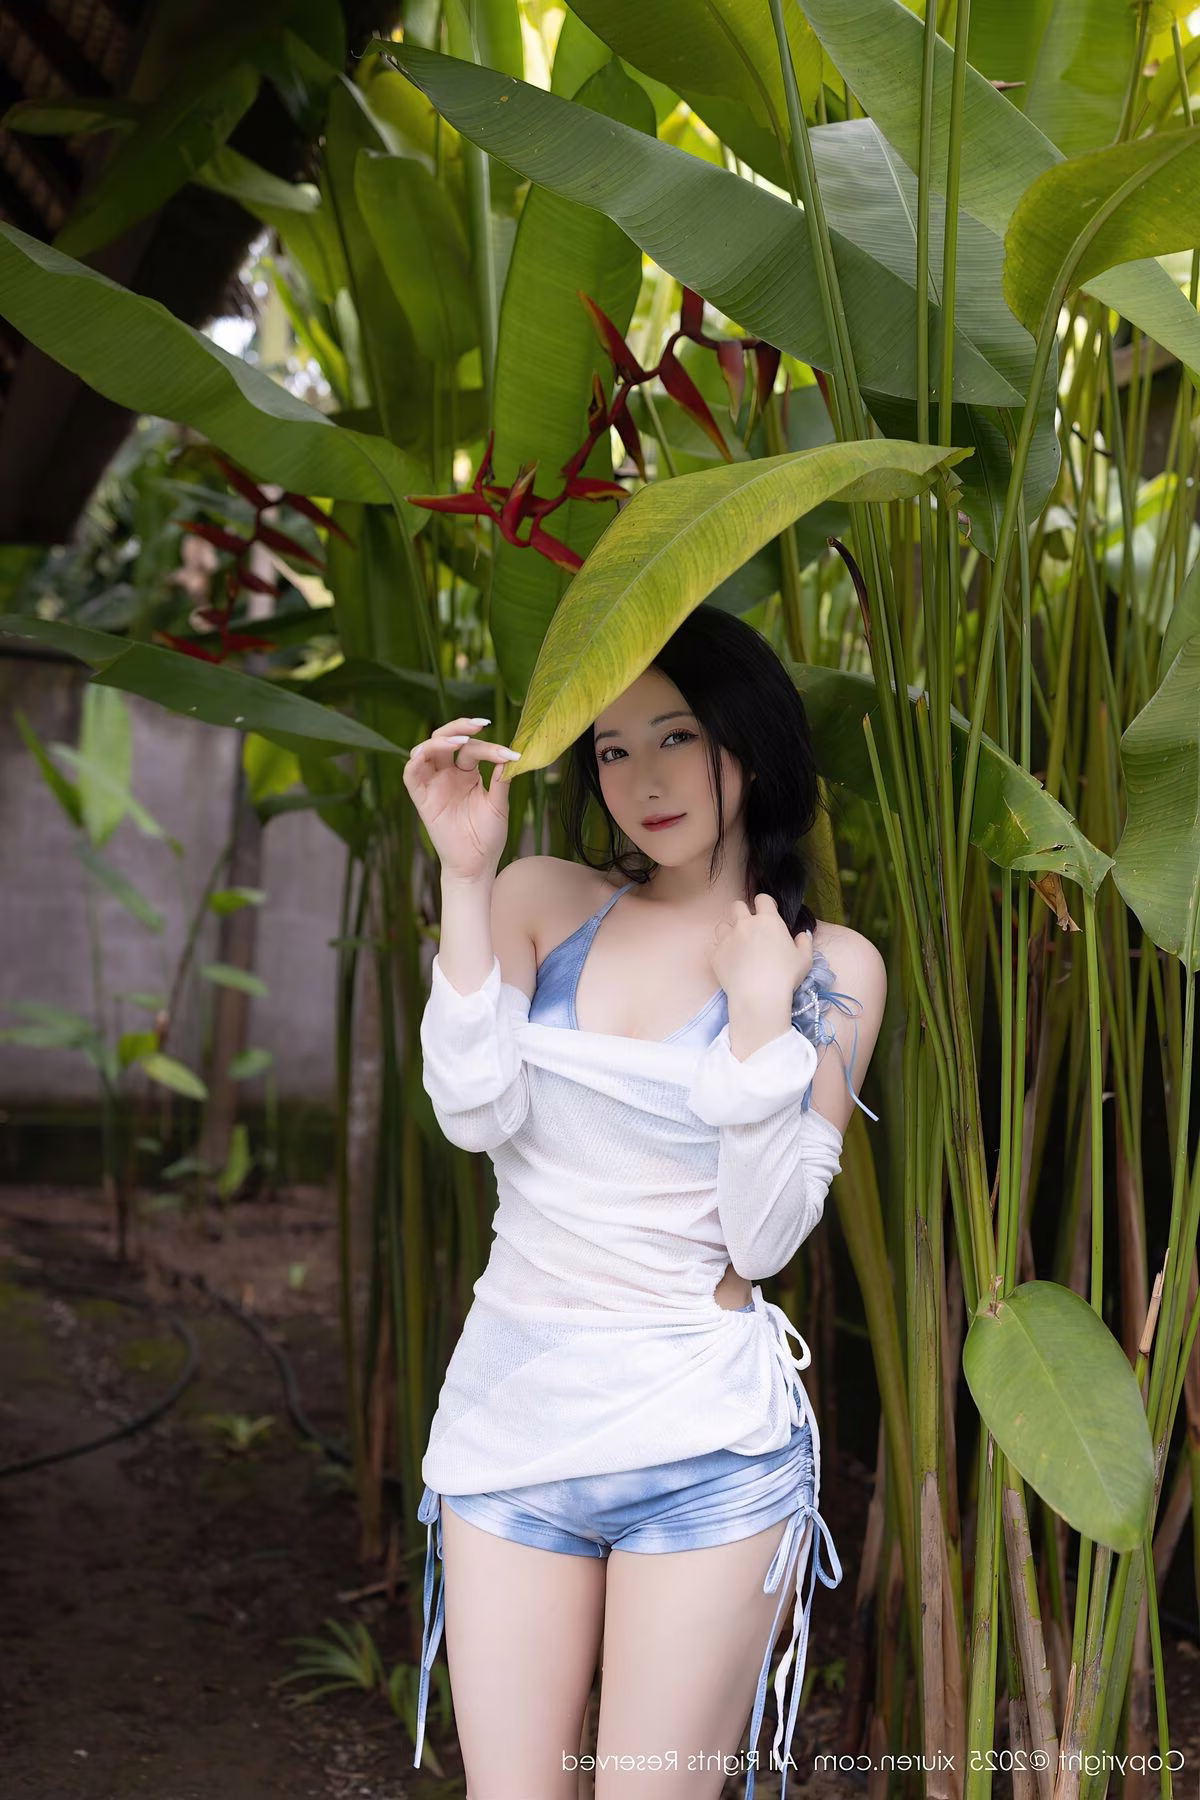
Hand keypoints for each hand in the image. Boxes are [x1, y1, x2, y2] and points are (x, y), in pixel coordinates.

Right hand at [402, 717, 520, 882]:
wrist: (476, 866)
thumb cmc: (488, 837)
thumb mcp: (498, 805)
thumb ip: (500, 780)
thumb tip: (510, 755)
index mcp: (467, 774)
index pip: (472, 749)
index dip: (490, 747)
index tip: (510, 754)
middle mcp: (447, 775)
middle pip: (445, 738)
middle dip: (460, 725)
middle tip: (481, 724)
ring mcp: (433, 785)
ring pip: (425, 750)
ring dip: (440, 740)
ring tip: (461, 740)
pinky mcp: (421, 799)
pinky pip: (410, 774)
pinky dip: (416, 760)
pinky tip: (430, 753)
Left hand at [709, 894, 812, 1012]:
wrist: (759, 996)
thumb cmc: (785, 976)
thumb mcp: (804, 959)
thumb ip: (804, 942)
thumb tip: (802, 934)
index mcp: (768, 920)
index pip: (762, 899)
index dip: (766, 904)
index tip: (768, 912)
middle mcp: (745, 924)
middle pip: (737, 906)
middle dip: (743, 913)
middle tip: (751, 929)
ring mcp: (727, 938)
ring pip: (723, 925)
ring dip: (730, 932)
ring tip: (738, 946)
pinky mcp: (716, 954)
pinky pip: (716, 947)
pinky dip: (722, 952)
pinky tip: (731, 963)